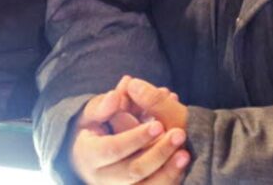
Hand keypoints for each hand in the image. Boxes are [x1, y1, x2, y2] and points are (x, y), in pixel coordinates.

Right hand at [70, 83, 189, 183]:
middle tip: (180, 134)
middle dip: (158, 153)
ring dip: (168, 171)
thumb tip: (115, 96)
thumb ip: (102, 105)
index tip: (158, 125)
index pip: (112, 149)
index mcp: (87, 155)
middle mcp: (101, 177)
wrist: (97, 154)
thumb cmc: (96, 126)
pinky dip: (169, 180)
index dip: (135, 138)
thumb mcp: (92, 113)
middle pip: (133, 170)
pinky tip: (182, 166)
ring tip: (185, 153)